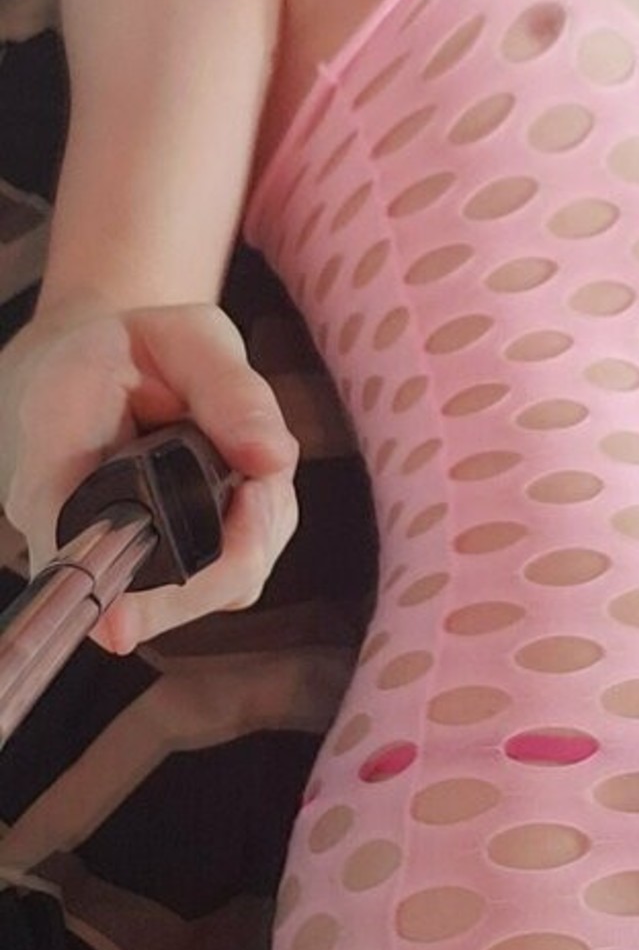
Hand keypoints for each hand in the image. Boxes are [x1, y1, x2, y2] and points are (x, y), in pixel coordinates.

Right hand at [4, 305, 297, 652]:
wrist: (103, 368)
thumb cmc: (135, 351)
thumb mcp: (184, 337)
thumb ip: (228, 389)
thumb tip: (273, 458)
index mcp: (53, 467)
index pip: (73, 553)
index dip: (111, 597)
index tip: (140, 611)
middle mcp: (77, 533)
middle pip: (157, 596)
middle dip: (234, 547)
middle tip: (259, 479)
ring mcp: (121, 560)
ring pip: (211, 589)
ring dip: (255, 533)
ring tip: (250, 463)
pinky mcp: (166, 570)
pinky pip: (232, 578)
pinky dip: (259, 533)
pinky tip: (249, 484)